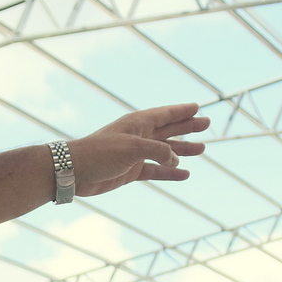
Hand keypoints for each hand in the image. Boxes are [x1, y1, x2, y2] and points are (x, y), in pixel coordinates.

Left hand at [68, 103, 209, 196]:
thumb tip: (176, 160)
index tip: (198, 107)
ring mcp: (135, 154)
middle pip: (169, 130)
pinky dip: (170, 172)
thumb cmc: (100, 153)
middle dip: (188, 127)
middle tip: (206, 124)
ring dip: (183, 150)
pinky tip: (185, 174)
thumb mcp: (133, 147)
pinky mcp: (131, 171)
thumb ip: (158, 151)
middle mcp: (139, 136)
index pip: (165, 114)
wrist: (74, 172)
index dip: (181, 111)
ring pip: (166, 151)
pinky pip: (156, 171)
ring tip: (202, 149)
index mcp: (138, 123)